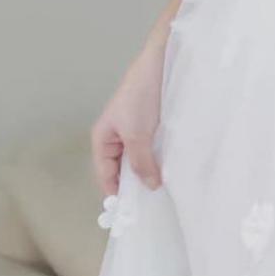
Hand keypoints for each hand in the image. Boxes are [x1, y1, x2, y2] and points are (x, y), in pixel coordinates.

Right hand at [91, 48, 164, 197]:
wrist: (162, 61)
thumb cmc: (141, 94)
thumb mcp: (138, 133)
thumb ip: (142, 162)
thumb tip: (150, 187)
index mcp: (103, 138)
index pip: (105, 175)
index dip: (116, 193)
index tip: (130, 214)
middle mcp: (117, 137)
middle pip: (122, 170)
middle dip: (134, 185)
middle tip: (151, 206)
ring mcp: (135, 131)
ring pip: (139, 160)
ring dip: (149, 172)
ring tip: (163, 190)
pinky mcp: (152, 125)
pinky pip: (152, 149)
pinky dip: (159, 159)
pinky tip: (171, 169)